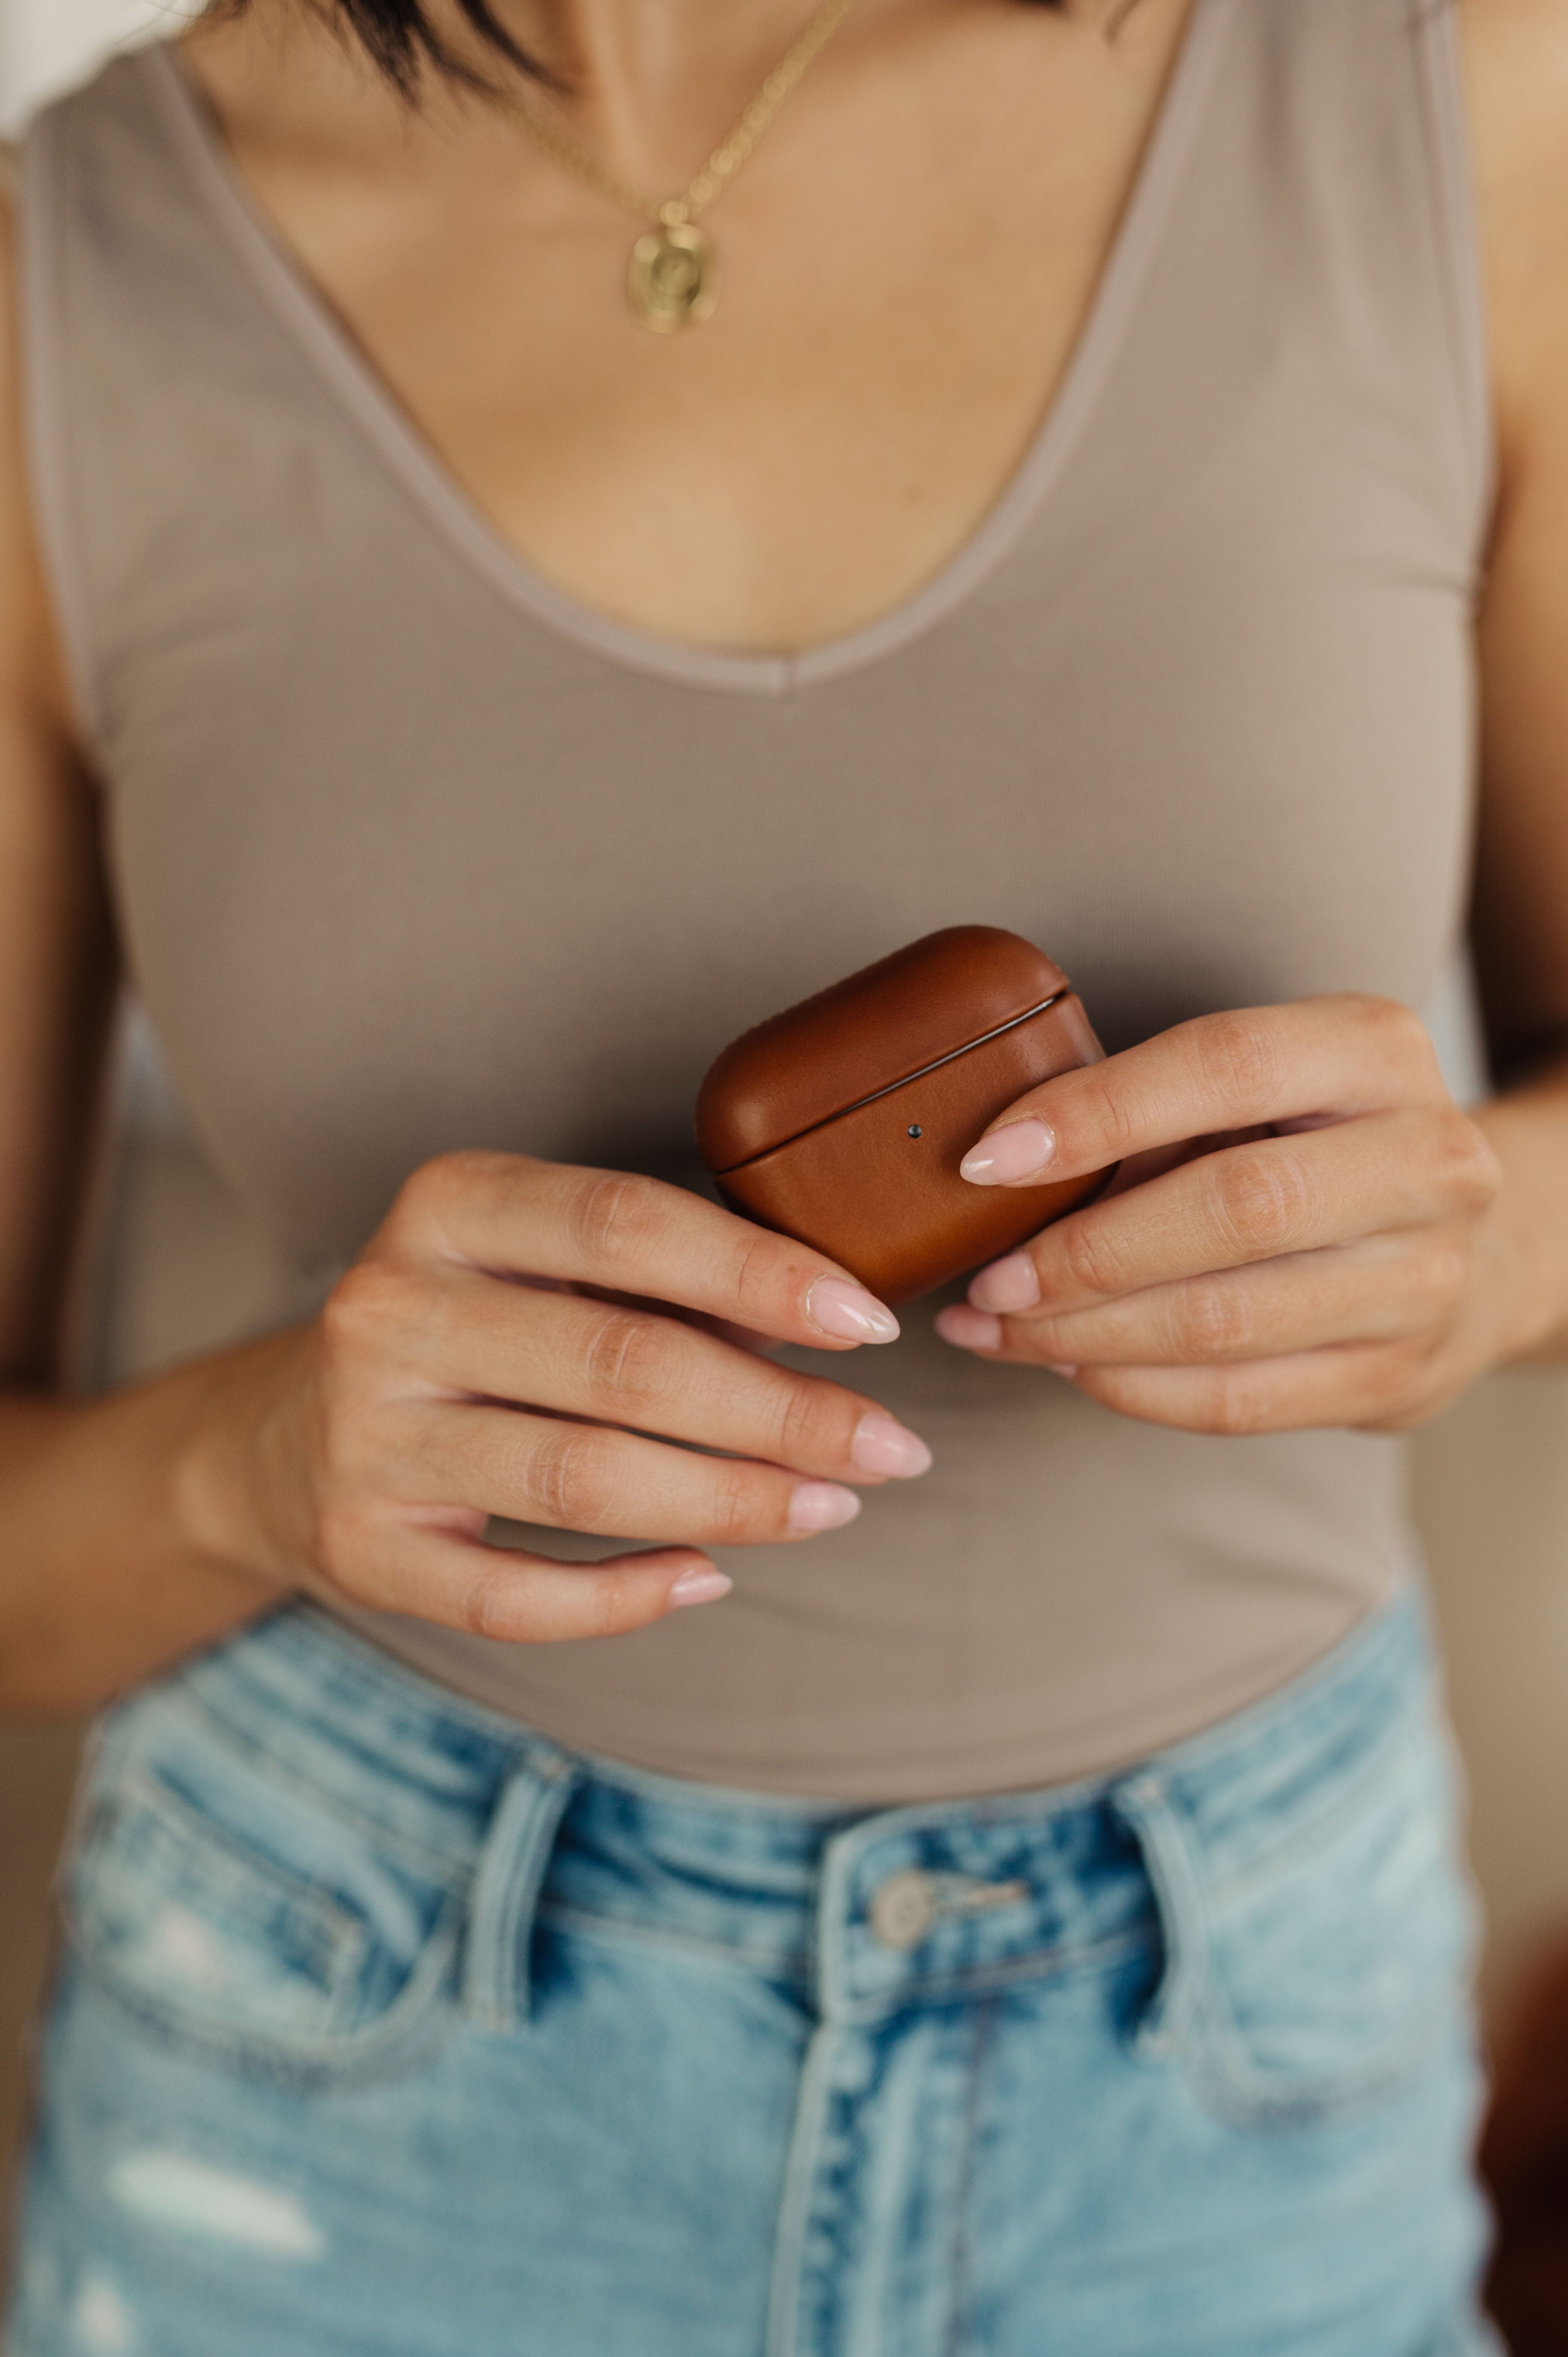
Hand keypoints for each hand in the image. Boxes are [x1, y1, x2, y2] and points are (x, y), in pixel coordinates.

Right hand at [185, 1153, 930, 1642]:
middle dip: (781, 1412)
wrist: (287, 1435)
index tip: (872, 1325)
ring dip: (730, 1501)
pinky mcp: (360, 1548)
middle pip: (623, 1361)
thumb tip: (837, 1324)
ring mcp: (366, 1433)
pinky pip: (514, 1596)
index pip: (626, 1224)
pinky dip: (626, 1595)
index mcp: (448, 1205)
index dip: (761, 1274)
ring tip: (833, 1509)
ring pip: (580, 1477)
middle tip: (892, 1449)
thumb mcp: (541, 1261)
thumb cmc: (475, 1331)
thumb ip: (662, 1277)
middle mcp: (391, 1308)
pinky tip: (708, 1577)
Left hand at [935, 996, 1516, 1433]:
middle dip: (1087, 1253)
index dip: (1097, 1111)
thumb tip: (995, 1170)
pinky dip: (1130, 1386)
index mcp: (1378, 1052)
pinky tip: (1067, 1364)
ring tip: (999, 1327)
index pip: (1226, 1062)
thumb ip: (1150, 1112)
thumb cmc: (1314, 1151)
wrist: (1463, 1250)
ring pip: (1225, 1321)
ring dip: (1085, 1334)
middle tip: (988, 1278)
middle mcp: (1426, 1160)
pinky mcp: (1397, 1377)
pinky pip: (1237, 1400)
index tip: (988, 1160)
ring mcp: (1423, 1279)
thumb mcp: (1260, 1092)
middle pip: (1234, 1207)